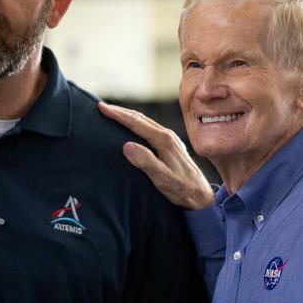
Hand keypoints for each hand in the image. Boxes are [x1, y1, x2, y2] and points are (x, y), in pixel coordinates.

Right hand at [97, 102, 214, 210]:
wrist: (201, 195)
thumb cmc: (182, 189)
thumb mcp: (163, 179)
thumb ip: (146, 162)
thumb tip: (127, 145)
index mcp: (164, 141)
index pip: (136, 123)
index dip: (118, 115)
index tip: (102, 108)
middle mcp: (167, 135)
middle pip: (140, 118)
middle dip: (120, 111)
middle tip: (101, 107)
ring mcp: (170, 139)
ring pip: (145, 122)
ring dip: (128, 116)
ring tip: (113, 113)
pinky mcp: (170, 145)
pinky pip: (149, 128)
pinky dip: (136, 123)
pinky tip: (131, 126)